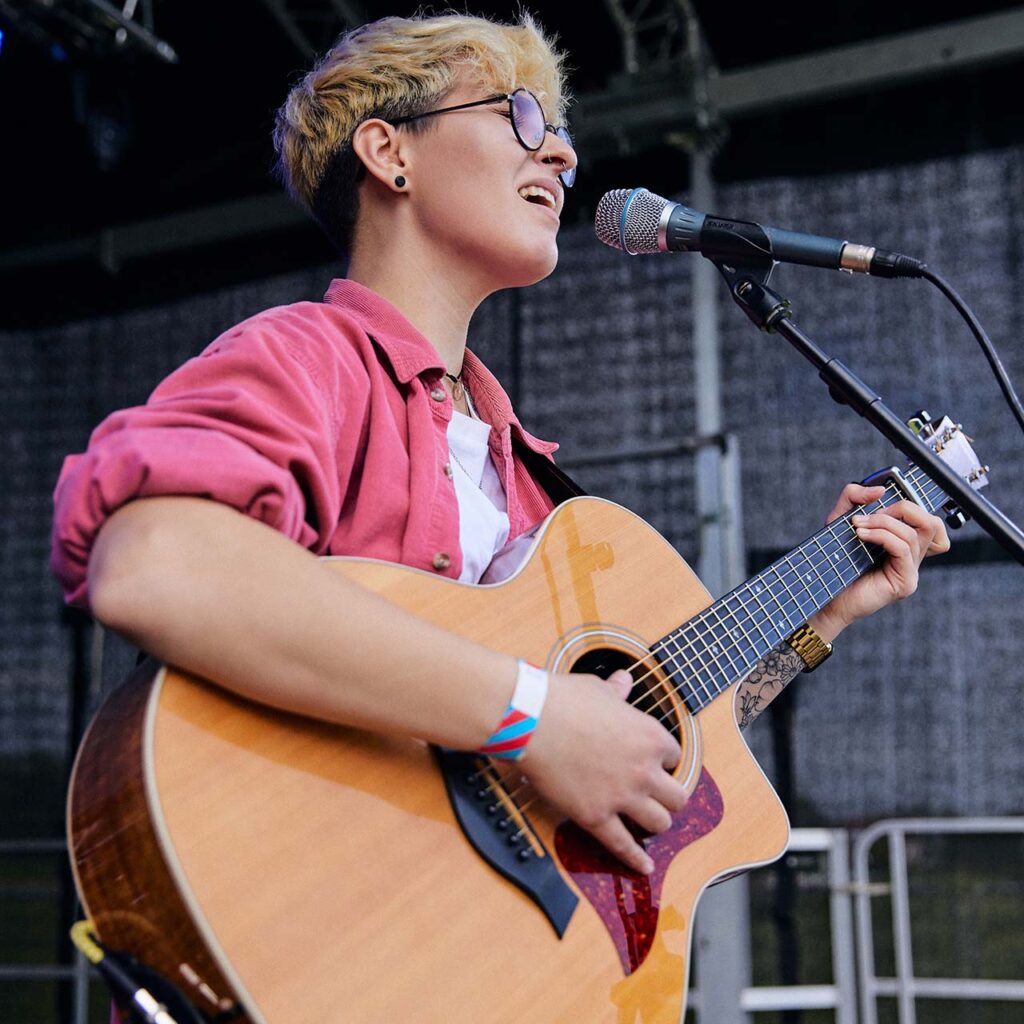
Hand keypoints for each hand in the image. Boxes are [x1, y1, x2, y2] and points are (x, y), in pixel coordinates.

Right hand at [520, 669, 686, 874]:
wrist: (532, 720)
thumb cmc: (564, 700)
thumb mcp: (598, 689)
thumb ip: (617, 692)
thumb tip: (623, 680)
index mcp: (650, 736)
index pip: (674, 755)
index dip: (660, 758)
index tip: (650, 760)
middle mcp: (644, 770)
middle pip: (677, 796)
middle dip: (668, 796)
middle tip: (656, 796)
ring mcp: (622, 796)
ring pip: (659, 824)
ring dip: (655, 823)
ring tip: (648, 822)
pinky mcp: (596, 817)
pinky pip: (623, 845)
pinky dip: (635, 859)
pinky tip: (644, 866)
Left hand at [812, 482, 949, 638]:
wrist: (822, 594)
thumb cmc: (832, 561)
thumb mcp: (839, 520)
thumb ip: (854, 497)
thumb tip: (881, 490)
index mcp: (902, 543)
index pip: (926, 519)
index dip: (906, 505)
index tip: (874, 506)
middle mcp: (911, 557)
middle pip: (932, 523)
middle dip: (902, 508)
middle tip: (870, 514)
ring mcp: (911, 571)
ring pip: (915, 533)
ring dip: (884, 522)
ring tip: (858, 526)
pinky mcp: (905, 582)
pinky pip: (904, 549)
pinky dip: (883, 536)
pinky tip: (861, 536)